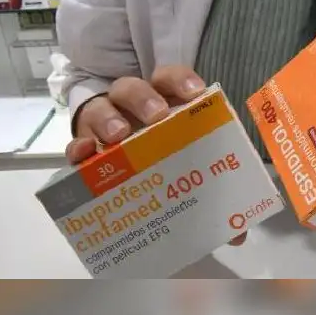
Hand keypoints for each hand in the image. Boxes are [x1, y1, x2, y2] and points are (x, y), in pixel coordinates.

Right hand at [64, 65, 246, 245]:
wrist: (124, 173)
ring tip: (119, 136)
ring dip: (109, 119)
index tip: (195, 93)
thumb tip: (239, 235)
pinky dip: (78, 146)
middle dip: (144, 99)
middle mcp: (130, 107)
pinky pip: (76, 142)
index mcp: (162, 102)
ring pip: (101, 108)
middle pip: (132, 89)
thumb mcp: (189, 172)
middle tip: (157, 117)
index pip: (169, 79)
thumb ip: (214, 196)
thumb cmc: (166, 164)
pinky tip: (84, 154)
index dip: (181, 81)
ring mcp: (103, 123)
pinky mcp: (83, 146)